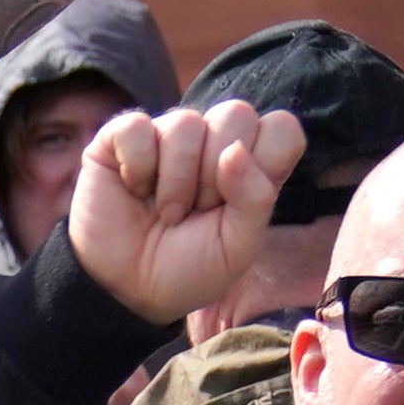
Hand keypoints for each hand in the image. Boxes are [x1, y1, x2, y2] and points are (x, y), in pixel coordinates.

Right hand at [66, 95, 298, 326]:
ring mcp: (167, 135)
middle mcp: (211, 141)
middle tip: (198, 210)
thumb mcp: (238, 247)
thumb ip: (255, 198)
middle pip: (236, 113)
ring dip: (175, 181)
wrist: (131, 291)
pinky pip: (137, 127)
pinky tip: (134, 189)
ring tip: (167, 213)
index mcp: (250, 163)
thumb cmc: (190, 268)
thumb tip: (234, 151)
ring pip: (185, 123)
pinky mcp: (122, 137)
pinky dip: (137, 166)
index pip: (281, 128)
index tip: (238, 202)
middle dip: (216, 173)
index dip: (265, 160)